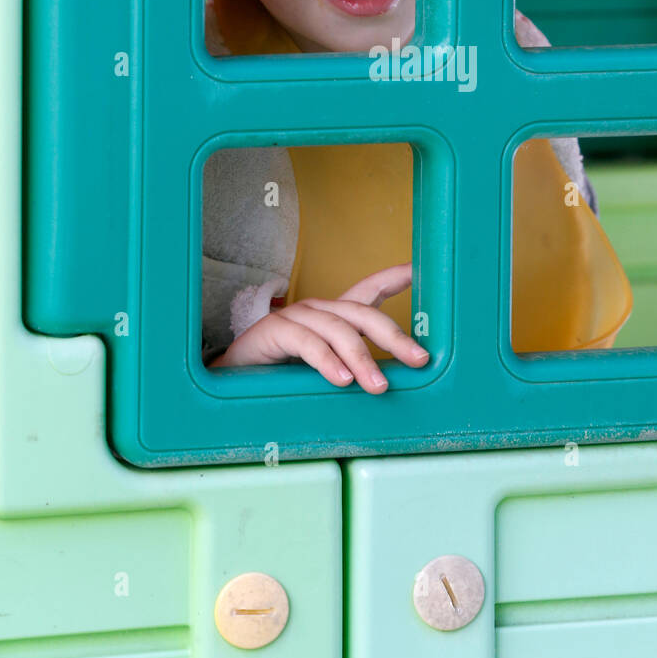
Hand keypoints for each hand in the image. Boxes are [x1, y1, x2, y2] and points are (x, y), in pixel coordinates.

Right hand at [207, 263, 427, 392]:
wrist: (234, 380)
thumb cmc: (285, 374)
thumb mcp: (328, 370)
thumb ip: (354, 370)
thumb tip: (394, 386)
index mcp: (335, 316)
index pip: (370, 289)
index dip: (397, 277)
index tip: (423, 270)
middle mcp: (319, 310)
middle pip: (363, 313)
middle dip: (394, 336)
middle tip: (419, 359)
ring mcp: (296, 317)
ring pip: (338, 330)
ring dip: (361, 359)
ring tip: (378, 386)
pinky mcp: (274, 330)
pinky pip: (306, 343)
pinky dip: (326, 362)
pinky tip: (341, 380)